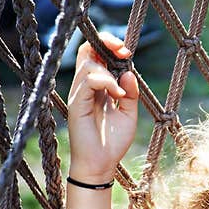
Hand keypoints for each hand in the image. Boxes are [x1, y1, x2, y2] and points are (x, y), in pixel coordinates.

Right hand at [66, 32, 138, 183]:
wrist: (102, 164)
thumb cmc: (113, 141)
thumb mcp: (129, 114)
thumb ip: (131, 93)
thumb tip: (129, 72)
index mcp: (98, 87)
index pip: (97, 55)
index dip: (109, 46)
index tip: (126, 51)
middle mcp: (86, 87)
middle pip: (87, 51)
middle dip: (106, 44)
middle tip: (124, 51)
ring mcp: (79, 94)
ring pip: (88, 65)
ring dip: (110, 72)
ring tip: (122, 93)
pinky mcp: (77, 104)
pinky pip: (88, 82)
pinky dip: (106, 83)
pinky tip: (118, 95)